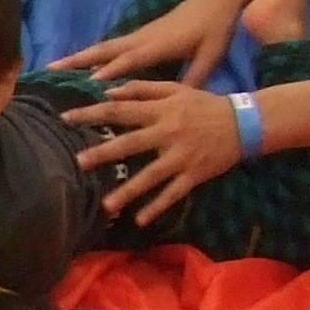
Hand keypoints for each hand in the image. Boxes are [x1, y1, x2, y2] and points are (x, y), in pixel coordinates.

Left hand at [63, 81, 241, 220]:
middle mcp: (168, 133)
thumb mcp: (175, 89)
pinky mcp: (194, 174)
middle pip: (129, 144)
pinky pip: (173, 193)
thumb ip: (141, 89)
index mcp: (161, 111)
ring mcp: (181, 156)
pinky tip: (139, 220)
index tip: (65, 119)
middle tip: (77, 163)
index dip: (92, 114)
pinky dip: (156, 207)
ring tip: (106, 206)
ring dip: (127, 191)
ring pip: (151, 176)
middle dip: (102, 154)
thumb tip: (108, 91)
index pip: (119, 111)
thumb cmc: (204, 104)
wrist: (244, 122)